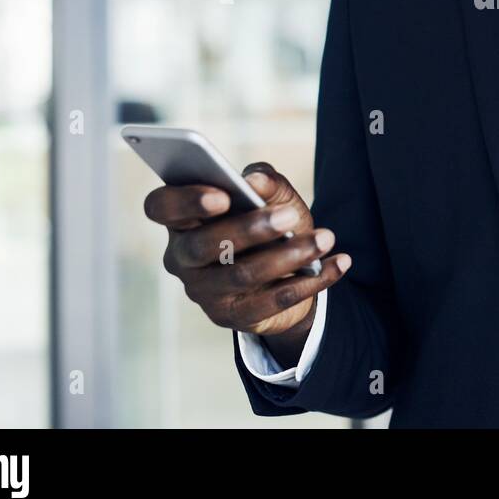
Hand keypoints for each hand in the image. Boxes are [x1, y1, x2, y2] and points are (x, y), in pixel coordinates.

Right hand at [144, 161, 350, 337]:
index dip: (185, 201)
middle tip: (290, 217)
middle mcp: (183, 258)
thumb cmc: (268, 221)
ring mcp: (204, 292)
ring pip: (241, 275)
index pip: (160, 206)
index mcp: (181, 219)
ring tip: (326, 238)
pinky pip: (273, 302)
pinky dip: (311, 282)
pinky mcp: (233, 317)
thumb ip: (264, 181)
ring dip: (288, 255)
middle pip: (203, 245)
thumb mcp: (272, 196)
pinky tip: (338, 263)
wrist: (286, 271)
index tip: (222, 195)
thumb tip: (256, 180)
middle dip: (249, 229)